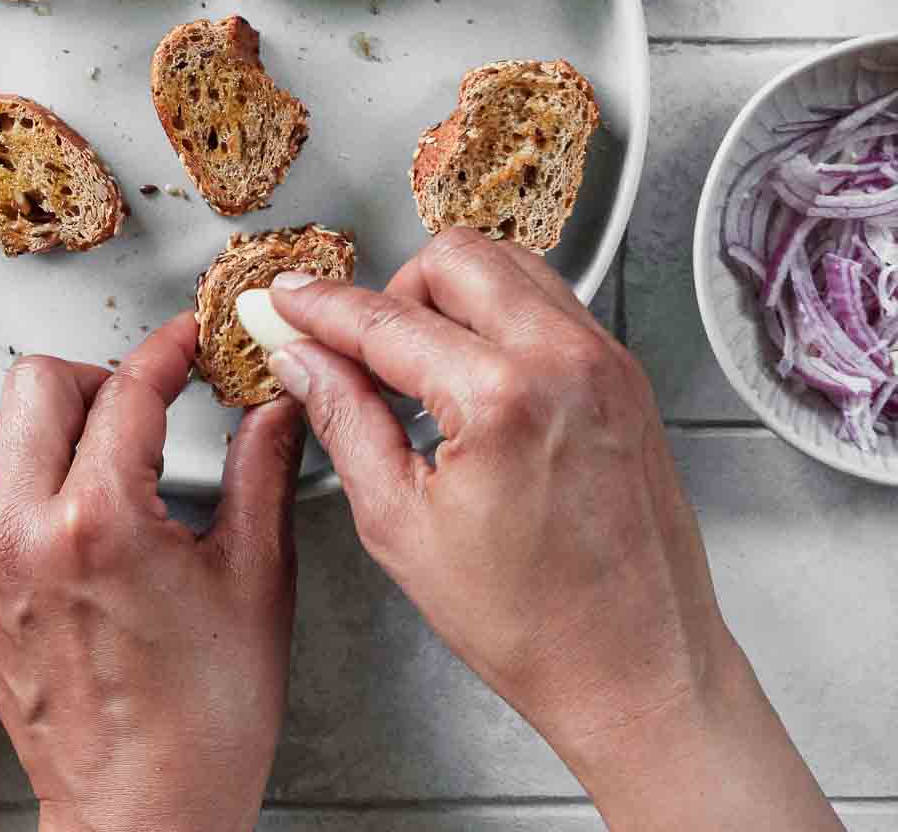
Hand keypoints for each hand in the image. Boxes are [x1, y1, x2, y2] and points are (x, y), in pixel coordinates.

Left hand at [0, 315, 304, 831]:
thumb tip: (279, 403)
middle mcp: (25, 535)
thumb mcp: (258, 578)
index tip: (188, 342)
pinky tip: (33, 498)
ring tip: (78, 445)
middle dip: (97, 377)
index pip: (130, 388)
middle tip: (139, 404)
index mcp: (103, 523)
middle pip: (34, 383)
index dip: (170, 350)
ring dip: (24, 421)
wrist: (147, 813)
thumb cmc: (206, 719)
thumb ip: (264, 471)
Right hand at [264, 226, 841, 831]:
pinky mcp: (625, 375)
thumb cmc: (533, 624)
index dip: (322, 306)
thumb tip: (303, 359)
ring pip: (507, 264)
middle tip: (359, 343)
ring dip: (450, 293)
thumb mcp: (401, 527)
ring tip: (420, 361)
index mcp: (503, 397)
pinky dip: (500, 314)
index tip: (288, 301)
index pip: (387, 319)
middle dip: (392, 289)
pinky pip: (549, 303)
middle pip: (452, 258)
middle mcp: (564, 359)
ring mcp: (605, 361)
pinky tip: (473, 374)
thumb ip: (344, 420)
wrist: (639, 670)